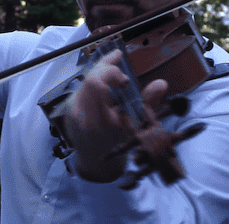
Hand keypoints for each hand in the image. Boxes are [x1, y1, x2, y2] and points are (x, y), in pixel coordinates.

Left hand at [64, 49, 167, 181]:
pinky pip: (81, 85)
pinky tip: (106, 80)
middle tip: (122, 79)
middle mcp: (79, 112)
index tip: (125, 80)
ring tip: (116, 77)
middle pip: (89, 77)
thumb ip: (146, 103)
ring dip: (102, 74)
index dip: (111, 73)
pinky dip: (96, 80)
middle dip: (109, 70)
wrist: (94, 158)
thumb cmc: (116, 143)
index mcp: (96, 121)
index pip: (95, 83)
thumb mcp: (133, 126)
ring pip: (85, 78)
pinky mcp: (67, 105)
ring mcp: (70, 108)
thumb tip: (161, 83)